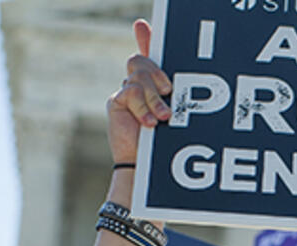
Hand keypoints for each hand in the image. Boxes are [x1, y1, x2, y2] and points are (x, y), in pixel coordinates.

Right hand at [108, 20, 171, 165]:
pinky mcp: (117, 102)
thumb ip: (175, 96)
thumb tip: (180, 85)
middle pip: (143, 60)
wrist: (146, 167)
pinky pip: (130, 91)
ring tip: (163, 117)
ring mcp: (127, 92)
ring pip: (138, 74)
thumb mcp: (178, 116)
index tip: (142, 25)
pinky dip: (143, 107)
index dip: (146, 39)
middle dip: (157, 73)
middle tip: (169, 90)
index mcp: (157, 85)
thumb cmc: (168, 145)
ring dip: (154, 97)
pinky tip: (149, 123)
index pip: (151, 56)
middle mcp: (140, 85)